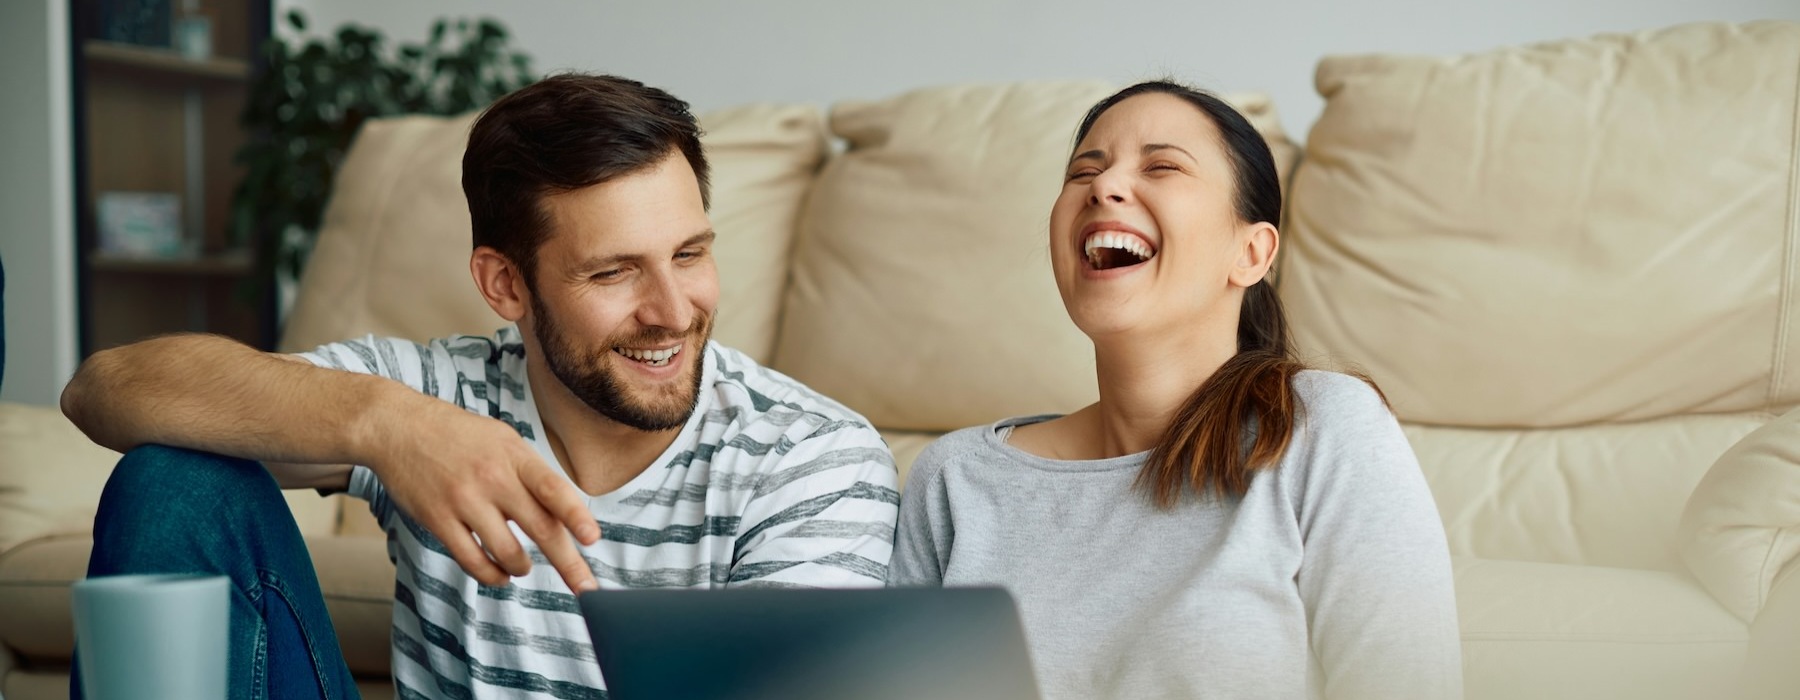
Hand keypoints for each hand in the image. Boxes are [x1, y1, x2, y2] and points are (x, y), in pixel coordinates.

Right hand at [367, 399, 599, 592]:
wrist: (398, 427)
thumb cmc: (458, 435)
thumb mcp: (502, 440)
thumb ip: (531, 473)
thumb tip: (565, 513)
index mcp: (514, 456)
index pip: (554, 488)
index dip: (576, 516)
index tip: (593, 539)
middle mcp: (492, 478)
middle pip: (540, 528)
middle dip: (568, 563)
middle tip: (586, 589)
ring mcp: (464, 500)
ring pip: (508, 552)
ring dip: (523, 568)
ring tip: (523, 567)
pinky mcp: (437, 519)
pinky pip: (472, 561)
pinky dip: (492, 576)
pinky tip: (500, 575)